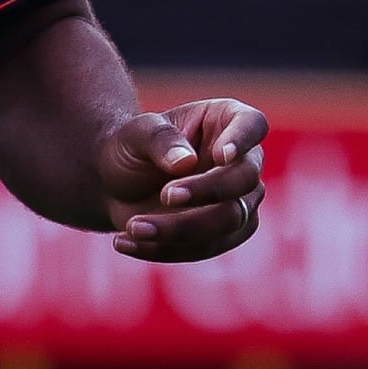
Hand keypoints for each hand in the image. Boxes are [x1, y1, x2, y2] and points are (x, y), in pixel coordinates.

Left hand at [98, 98, 267, 261]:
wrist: (116, 184)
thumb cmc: (132, 147)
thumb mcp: (135, 133)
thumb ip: (159, 140)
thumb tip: (186, 163)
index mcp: (226, 120)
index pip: (252, 124)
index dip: (243, 139)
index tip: (221, 156)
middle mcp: (242, 161)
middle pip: (246, 179)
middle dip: (206, 191)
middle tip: (165, 195)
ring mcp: (239, 200)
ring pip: (230, 221)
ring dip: (182, 228)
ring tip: (134, 226)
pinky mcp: (225, 235)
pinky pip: (207, 248)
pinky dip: (167, 249)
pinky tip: (127, 242)